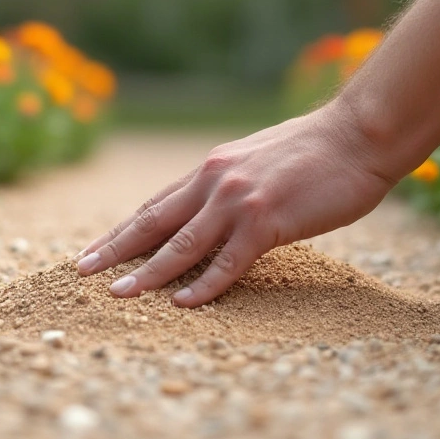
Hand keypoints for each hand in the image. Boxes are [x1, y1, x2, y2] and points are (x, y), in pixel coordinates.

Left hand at [74, 99, 396, 306]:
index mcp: (213, 168)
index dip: (124, 229)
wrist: (359, 135)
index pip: (157, 204)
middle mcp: (215, 181)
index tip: (97, 249)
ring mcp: (238, 200)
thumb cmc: (320, 151)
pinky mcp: (266, 220)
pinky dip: (202, 284)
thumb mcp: (262, 161)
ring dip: (146, 273)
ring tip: (117, 295)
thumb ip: (235, 184)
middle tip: (80, 271)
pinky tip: (181, 303)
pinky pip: (227, 261)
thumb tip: (219, 206)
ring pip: (180, 244)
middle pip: (153, 221)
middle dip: (114, 248)